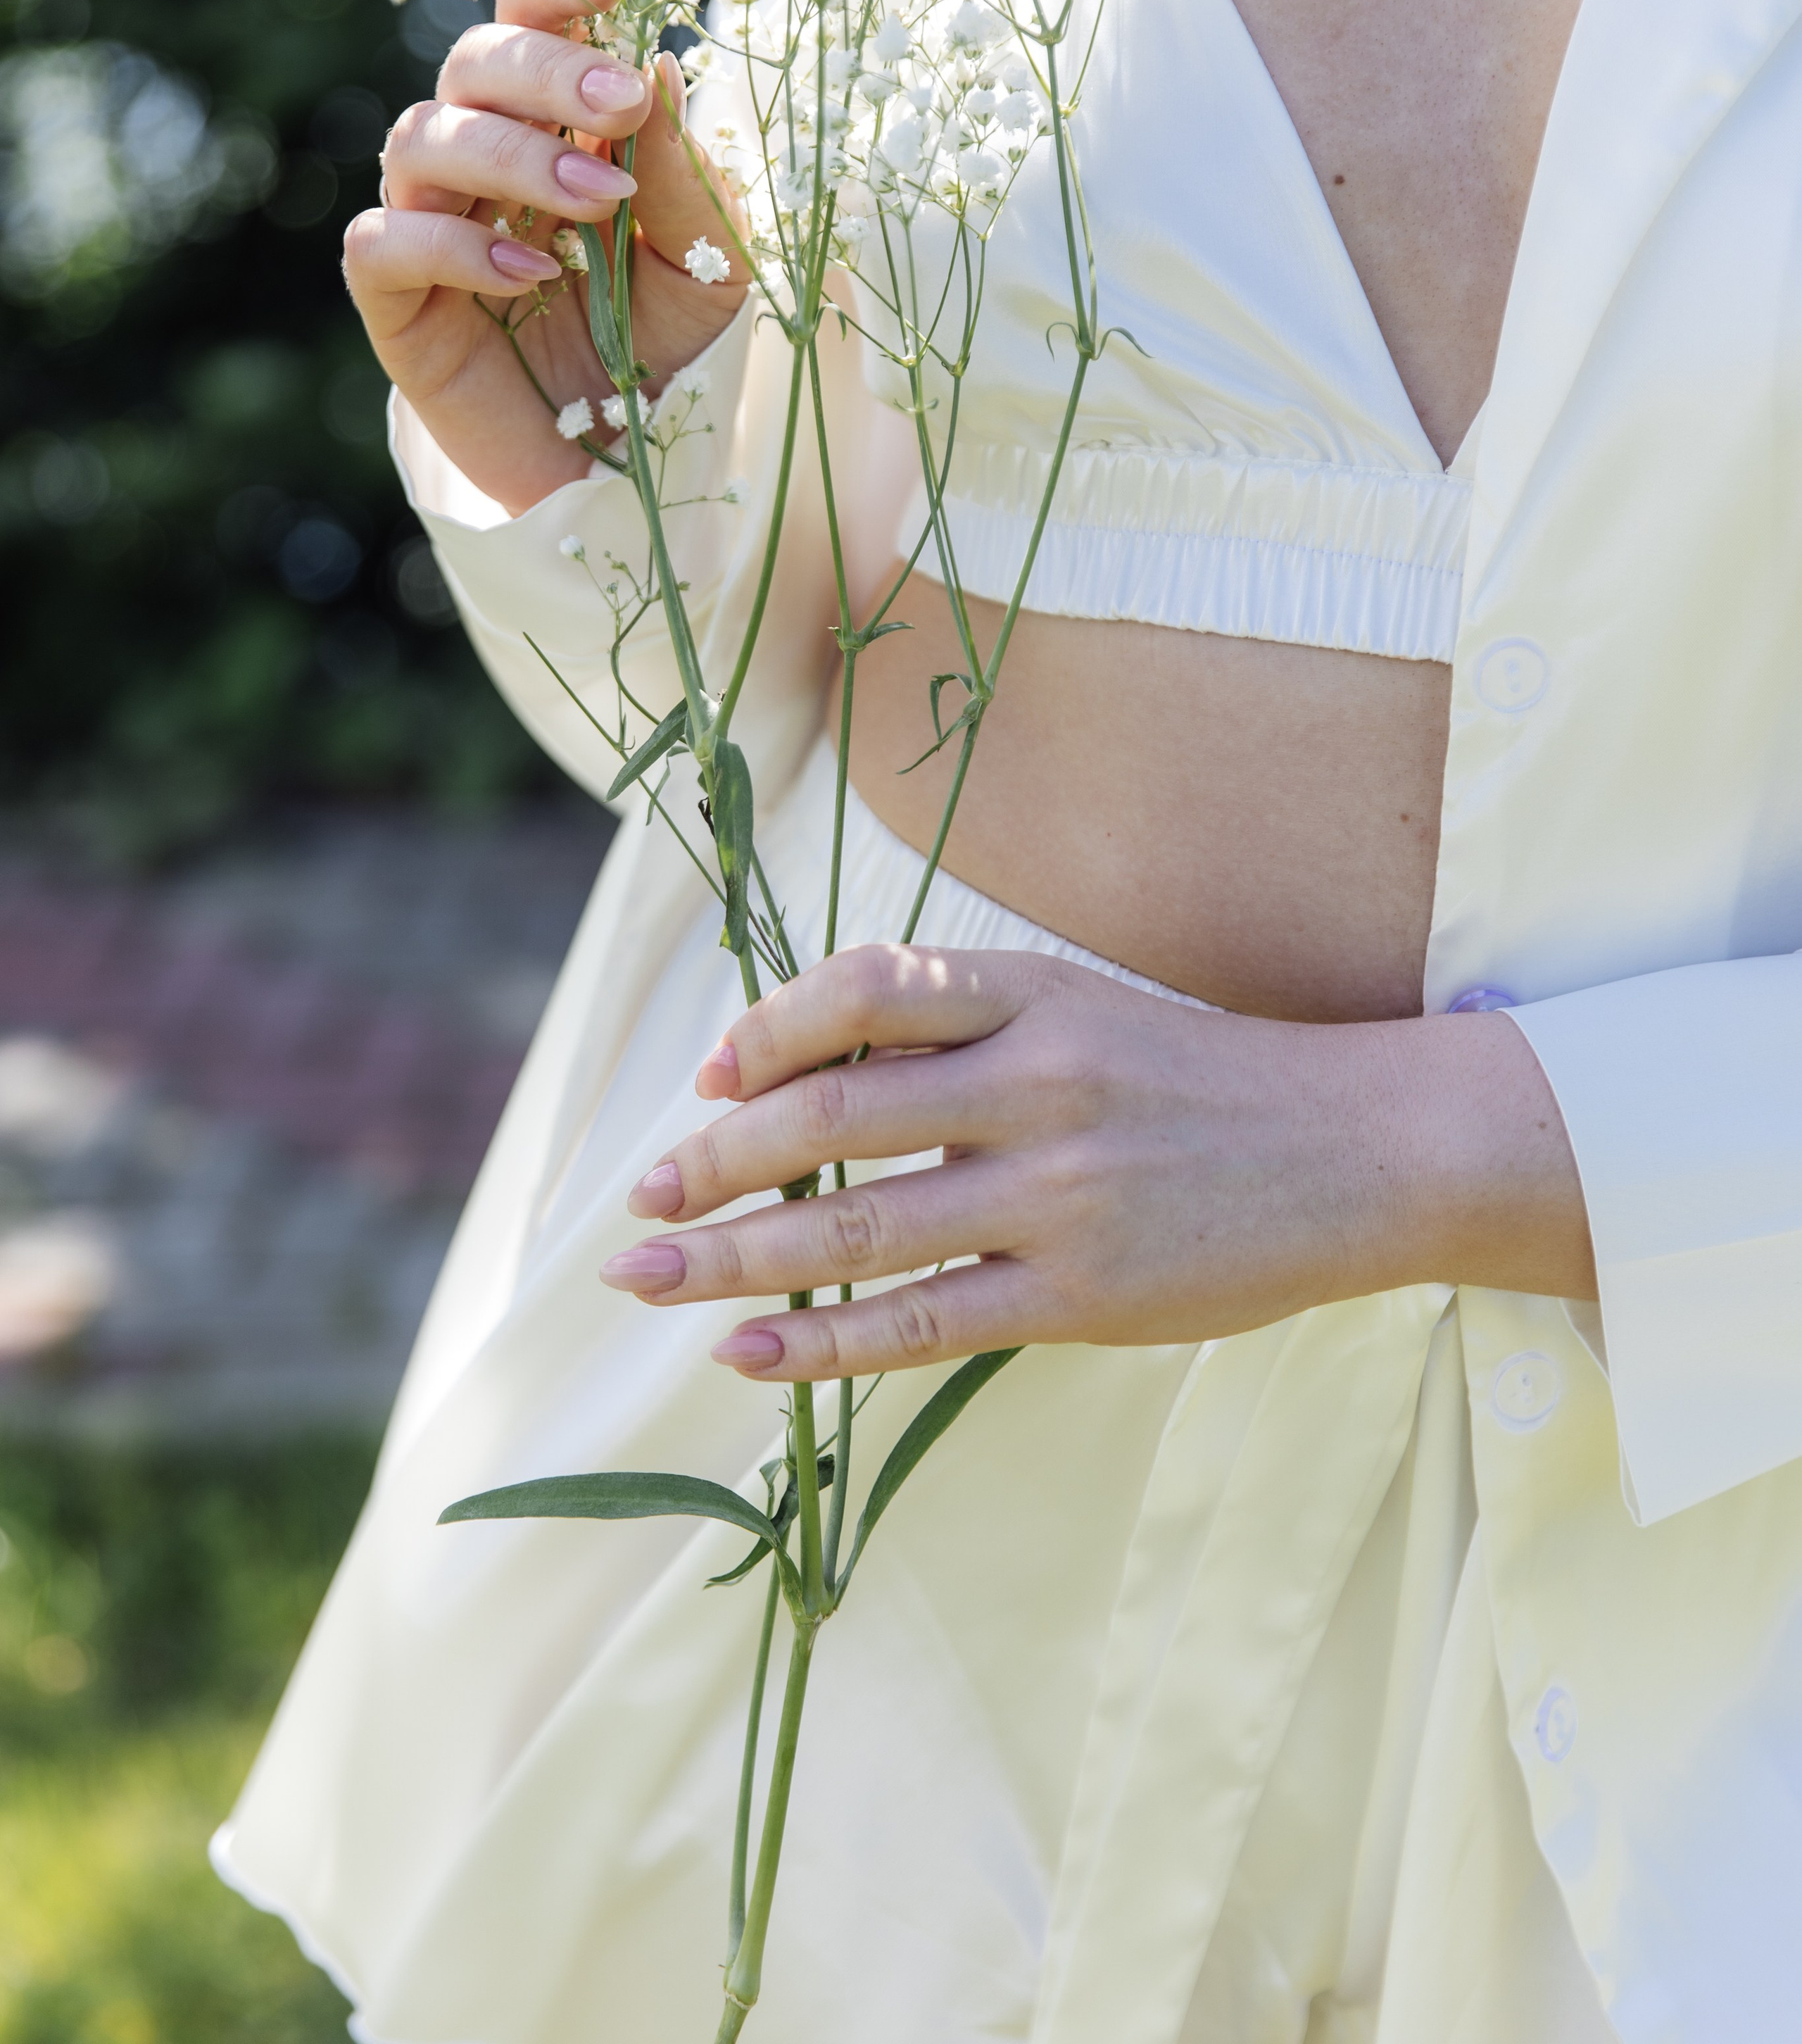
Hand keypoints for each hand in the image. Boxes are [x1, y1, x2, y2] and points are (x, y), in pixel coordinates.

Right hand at [345, 0, 752, 515]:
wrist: (627, 461)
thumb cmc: (664, 344)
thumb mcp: (710, 264)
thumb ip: (685, 179)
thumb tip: (660, 69)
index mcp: (553, 122)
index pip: (527, 19)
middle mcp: (480, 155)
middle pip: (470, 63)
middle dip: (544, 69)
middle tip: (618, 102)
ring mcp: (429, 222)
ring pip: (419, 136)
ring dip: (511, 156)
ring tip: (594, 204)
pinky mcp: (395, 301)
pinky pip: (384, 241)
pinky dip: (453, 245)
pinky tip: (529, 275)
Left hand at [599, 946, 1592, 1378]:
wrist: (1364, 1150)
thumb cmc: (1201, 1080)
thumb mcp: (1086, 1010)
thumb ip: (964, 1032)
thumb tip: (803, 1076)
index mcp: (1036, 991)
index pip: (866, 987)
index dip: (770, 1027)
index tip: (711, 1074)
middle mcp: (1039, 1080)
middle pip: (834, 1114)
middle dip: (716, 1161)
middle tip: (640, 1201)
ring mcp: (1060, 1192)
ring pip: (859, 1226)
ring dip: (734, 1259)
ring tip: (648, 1279)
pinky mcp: (1083, 1294)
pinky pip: (922, 1322)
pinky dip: (822, 1342)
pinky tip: (751, 1355)